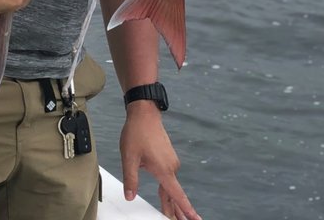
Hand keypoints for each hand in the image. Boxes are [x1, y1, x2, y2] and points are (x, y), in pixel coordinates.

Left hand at [120, 105, 200, 219]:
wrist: (144, 114)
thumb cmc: (137, 132)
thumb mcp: (129, 157)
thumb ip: (130, 179)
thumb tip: (130, 196)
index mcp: (163, 169)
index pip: (176, 195)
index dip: (185, 209)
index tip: (194, 219)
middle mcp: (171, 167)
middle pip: (175, 194)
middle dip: (178, 211)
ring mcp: (171, 162)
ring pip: (172, 186)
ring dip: (172, 201)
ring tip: (174, 216)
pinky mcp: (168, 157)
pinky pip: (169, 177)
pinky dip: (169, 189)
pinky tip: (165, 195)